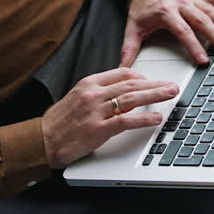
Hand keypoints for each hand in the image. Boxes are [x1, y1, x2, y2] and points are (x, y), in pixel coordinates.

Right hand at [41, 68, 178, 168]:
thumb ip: (97, 92)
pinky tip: (156, 118)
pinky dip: (143, 118)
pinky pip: (125, 121)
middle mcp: (93, 94)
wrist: (41, 140)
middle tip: (172, 85)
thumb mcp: (76, 98)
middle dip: (155, 84)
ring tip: (170, 95)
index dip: (142, 77)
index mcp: (89, 84)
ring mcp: (96, 112)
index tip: (153, 81)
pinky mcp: (97, 129)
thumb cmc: (58, 122)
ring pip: (131, 98)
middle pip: (131, 84)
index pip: (121, 73)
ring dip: (154, 96)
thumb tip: (119, 91)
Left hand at [120, 0, 213, 66]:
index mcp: (166, 12)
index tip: (202, 60)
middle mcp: (182, 3)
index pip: (182, 31)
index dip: (193, 46)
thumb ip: (129, 48)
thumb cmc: (142, 6)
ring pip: (213, 11)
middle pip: (201, 22)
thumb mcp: (133, 26)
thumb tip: (123, 67)